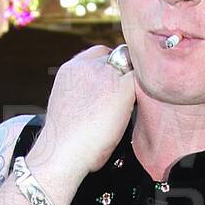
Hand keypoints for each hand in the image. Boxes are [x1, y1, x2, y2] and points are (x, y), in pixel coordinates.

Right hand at [28, 43, 138, 187]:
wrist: (62, 151)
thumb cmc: (65, 141)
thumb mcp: (68, 104)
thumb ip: (83, 91)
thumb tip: (98, 98)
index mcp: (71, 68)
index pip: (99, 54)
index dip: (110, 67)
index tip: (112, 84)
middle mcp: (88, 66)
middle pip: (118, 58)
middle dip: (123, 75)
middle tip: (123, 99)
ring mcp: (105, 74)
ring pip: (131, 69)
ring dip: (133, 85)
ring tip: (127, 109)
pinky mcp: (122, 87)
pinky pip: (141, 82)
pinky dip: (142, 94)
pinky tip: (134, 111)